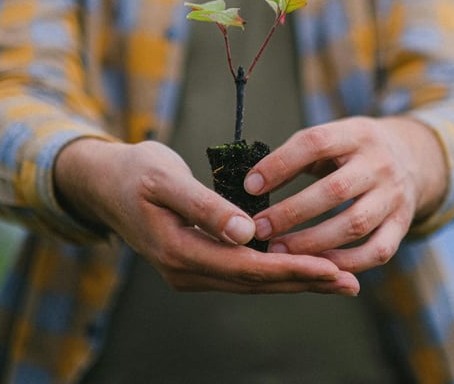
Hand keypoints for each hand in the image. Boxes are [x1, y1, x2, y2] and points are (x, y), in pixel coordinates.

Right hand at [54, 138, 358, 294]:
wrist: (103, 183)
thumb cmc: (134, 172)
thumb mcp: (165, 179)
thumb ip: (205, 205)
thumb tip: (246, 233)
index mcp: (178, 250)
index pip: (246, 266)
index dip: (290, 268)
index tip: (330, 268)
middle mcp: (185, 270)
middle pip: (255, 281)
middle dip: (304, 282)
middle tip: (350, 282)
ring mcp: (190, 271)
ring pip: (251, 281)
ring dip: (295, 280)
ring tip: (338, 280)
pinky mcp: (196, 263)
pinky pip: (243, 272)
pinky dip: (275, 271)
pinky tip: (302, 268)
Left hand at [243, 116, 447, 273]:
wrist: (411, 158)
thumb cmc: (352, 152)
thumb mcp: (331, 139)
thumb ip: (295, 156)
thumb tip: (252, 184)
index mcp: (356, 134)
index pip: (316, 143)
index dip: (281, 164)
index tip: (250, 186)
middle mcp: (379, 164)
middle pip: (335, 190)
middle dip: (292, 212)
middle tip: (258, 229)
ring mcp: (394, 196)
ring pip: (354, 224)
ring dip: (312, 242)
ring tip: (278, 251)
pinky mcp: (403, 224)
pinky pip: (377, 251)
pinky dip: (346, 263)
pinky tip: (316, 266)